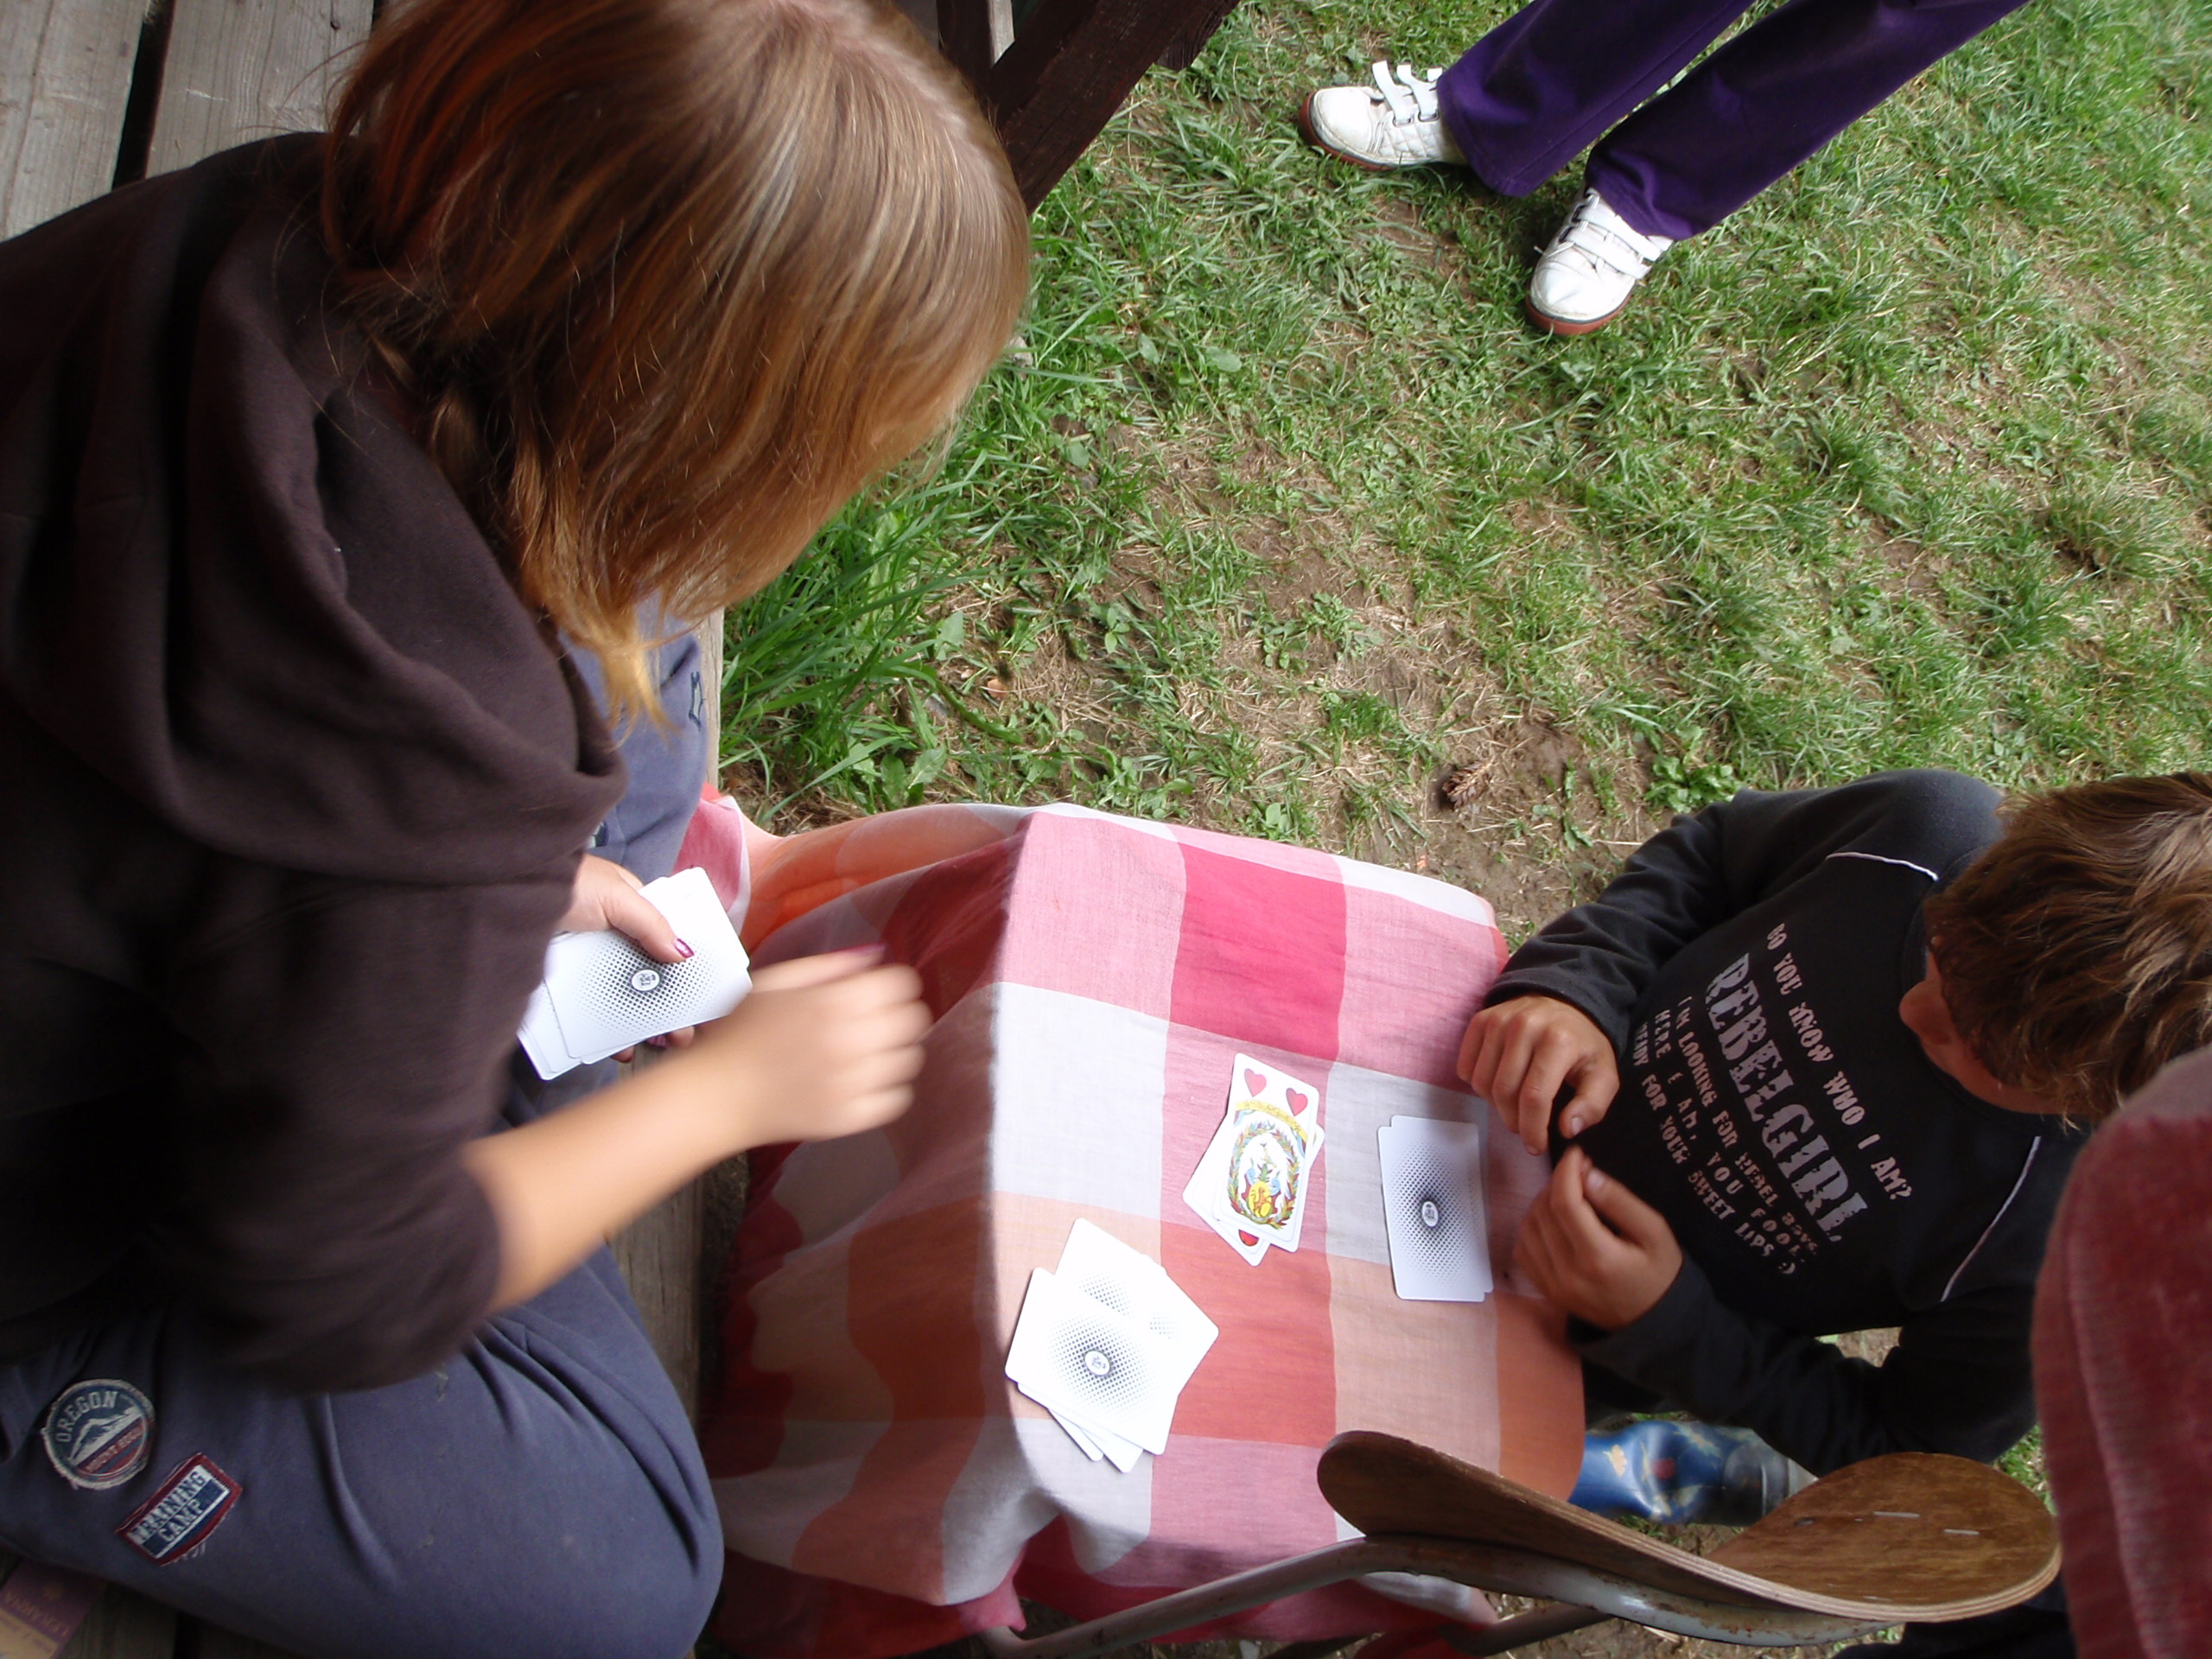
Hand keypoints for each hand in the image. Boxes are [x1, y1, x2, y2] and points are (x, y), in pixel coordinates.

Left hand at [563, 855, 696, 1054]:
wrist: (499, 893)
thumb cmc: (561, 881)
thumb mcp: (615, 896)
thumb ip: (651, 924)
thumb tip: (684, 953)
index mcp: (630, 908)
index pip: (665, 940)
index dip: (684, 969)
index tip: (700, 998)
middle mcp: (611, 935)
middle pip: (647, 974)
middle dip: (668, 1005)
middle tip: (684, 1035)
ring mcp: (588, 959)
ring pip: (621, 995)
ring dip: (641, 1021)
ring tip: (656, 1045)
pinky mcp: (565, 979)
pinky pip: (591, 1008)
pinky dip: (606, 1029)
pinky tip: (618, 1046)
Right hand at [681, 948, 929, 1147]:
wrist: (715, 1094)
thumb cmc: (740, 1033)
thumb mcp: (776, 981)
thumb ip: (829, 965)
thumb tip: (874, 956)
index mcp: (834, 1001)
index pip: (903, 983)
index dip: (892, 984)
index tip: (877, 992)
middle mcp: (851, 1040)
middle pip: (914, 1019)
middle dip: (897, 1014)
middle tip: (874, 1022)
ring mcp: (853, 1083)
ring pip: (910, 1059)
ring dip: (893, 1052)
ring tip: (864, 1053)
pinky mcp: (851, 1117)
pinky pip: (898, 1099)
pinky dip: (886, 1089)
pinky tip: (861, 1082)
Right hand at [1458, 994, 1618, 1153]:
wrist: (1565, 1002)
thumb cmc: (1583, 1045)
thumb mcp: (1603, 1075)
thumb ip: (1592, 1105)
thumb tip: (1567, 1129)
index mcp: (1558, 1040)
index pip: (1534, 1097)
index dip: (1532, 1129)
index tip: (1536, 1146)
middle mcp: (1525, 1025)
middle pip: (1504, 1092)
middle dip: (1514, 1121)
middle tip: (1526, 1129)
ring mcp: (1499, 1020)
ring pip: (1482, 1082)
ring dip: (1496, 1106)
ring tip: (1515, 1107)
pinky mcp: (1481, 1020)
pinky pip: (1466, 1068)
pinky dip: (1479, 1086)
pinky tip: (1499, 1086)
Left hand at [1514, 1147, 1681, 1329]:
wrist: (1654, 1324)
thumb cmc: (1660, 1274)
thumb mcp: (1655, 1233)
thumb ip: (1620, 1202)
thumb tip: (1587, 1174)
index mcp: (1598, 1258)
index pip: (1564, 1203)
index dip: (1566, 1171)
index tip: (1577, 1154)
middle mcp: (1568, 1274)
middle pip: (1543, 1212)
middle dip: (1556, 1183)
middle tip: (1578, 1174)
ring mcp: (1553, 1286)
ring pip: (1528, 1228)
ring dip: (1541, 1202)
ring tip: (1567, 1195)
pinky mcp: (1546, 1291)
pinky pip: (1523, 1249)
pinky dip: (1531, 1227)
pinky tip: (1553, 1220)